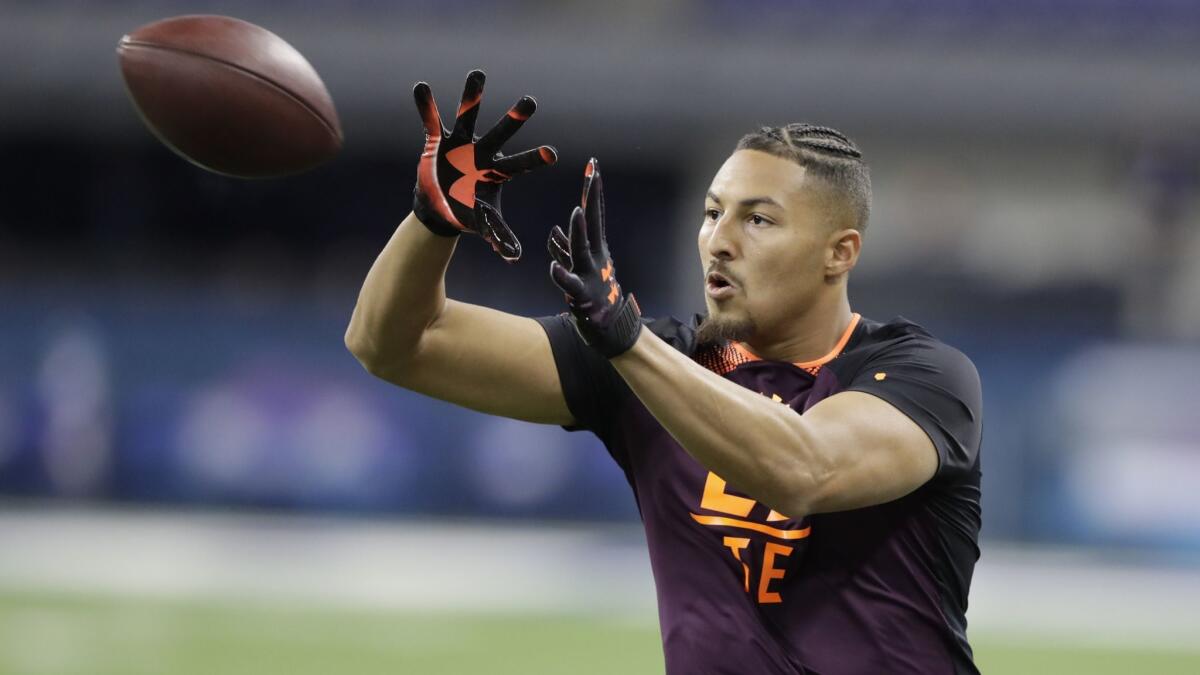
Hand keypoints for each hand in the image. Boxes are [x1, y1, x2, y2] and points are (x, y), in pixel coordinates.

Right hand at [413, 70, 556, 261]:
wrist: (439, 208)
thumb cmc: (468, 212)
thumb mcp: (484, 224)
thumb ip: (499, 235)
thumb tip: (515, 257)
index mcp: (498, 171)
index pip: (521, 164)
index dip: (536, 160)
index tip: (554, 154)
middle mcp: (483, 152)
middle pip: (502, 132)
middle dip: (515, 118)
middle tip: (532, 101)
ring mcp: (461, 143)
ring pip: (469, 116)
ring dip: (472, 97)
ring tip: (478, 73)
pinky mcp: (438, 140)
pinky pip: (431, 120)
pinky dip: (425, 106)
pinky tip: (421, 88)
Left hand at [548, 159, 642, 356]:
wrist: (610, 326)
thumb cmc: (594, 294)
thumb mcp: (581, 266)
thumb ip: (566, 248)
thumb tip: (554, 231)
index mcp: (595, 248)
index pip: (593, 213)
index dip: (592, 190)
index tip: (592, 166)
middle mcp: (595, 256)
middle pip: (593, 222)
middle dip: (592, 197)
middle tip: (593, 173)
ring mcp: (589, 273)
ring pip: (581, 249)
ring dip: (578, 231)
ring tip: (574, 212)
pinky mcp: (580, 293)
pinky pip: (569, 283)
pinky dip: (561, 274)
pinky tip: (552, 267)